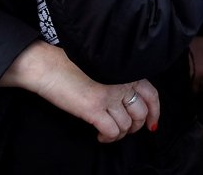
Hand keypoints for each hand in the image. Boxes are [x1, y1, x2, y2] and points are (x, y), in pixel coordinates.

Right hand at [0, 42, 159, 141]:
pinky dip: (108, 138)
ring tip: (108, 132)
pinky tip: (100, 136)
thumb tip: (127, 99)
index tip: (152, 123)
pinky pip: (112, 132)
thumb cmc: (69, 64)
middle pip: (141, 113)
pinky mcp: (94, 109)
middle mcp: (121, 83)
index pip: (152, 94)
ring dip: (120, 134)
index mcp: (124, 70)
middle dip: (135, 126)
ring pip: (126, 125)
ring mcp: (109, 96)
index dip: (155, 112)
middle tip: (125, 130)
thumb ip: (118, 77)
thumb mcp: (102, 65)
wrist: (48, 66)